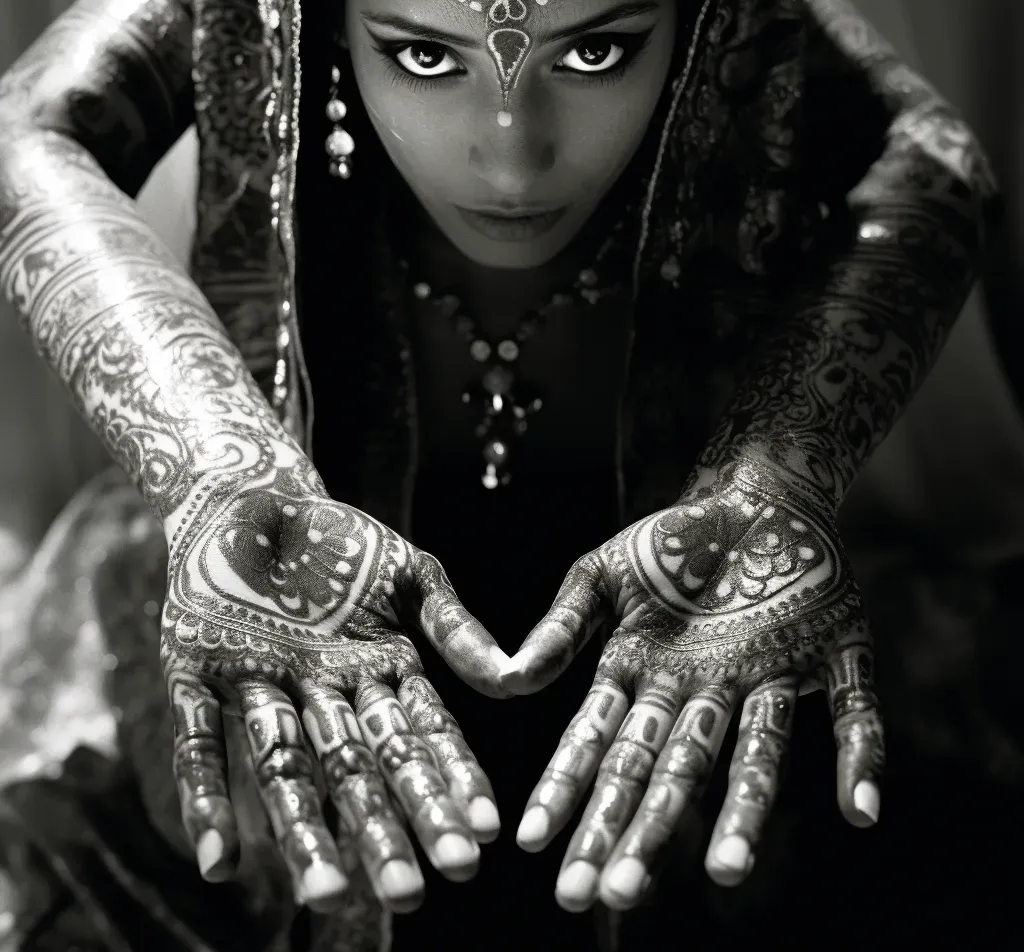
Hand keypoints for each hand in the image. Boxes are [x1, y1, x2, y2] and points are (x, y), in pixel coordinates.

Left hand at [160, 445, 509, 913]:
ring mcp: (261, 688)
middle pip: (358, 768)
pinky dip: (209, 799)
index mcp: (379, 671)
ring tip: (327, 894)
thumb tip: (515, 679)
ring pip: (286, 768)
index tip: (480, 839)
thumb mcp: (411, 574)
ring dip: (306, 832)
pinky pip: (201, 743)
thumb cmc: (344, 538)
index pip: (419, 737)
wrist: (257, 498)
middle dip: (386, 829)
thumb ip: (455, 627)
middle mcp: (324, 694)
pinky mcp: (196, 676)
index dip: (447, 786)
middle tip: (413, 892)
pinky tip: (219, 862)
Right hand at [501, 459, 883, 910]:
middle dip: (637, 829)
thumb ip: (561, 626)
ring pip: (754, 756)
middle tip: (610, 894)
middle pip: (666, 768)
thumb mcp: (600, 573)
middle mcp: (701, 692)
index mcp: (642, 675)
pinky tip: (861, 812)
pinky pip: (849, 714)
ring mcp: (765, 678)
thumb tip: (510, 680)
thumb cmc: (669, 540)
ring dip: (741, 812)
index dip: (567, 792)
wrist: (748, 496)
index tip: (533, 846)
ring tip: (726, 871)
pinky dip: (857, 759)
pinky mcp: (831, 657)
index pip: (600, 746)